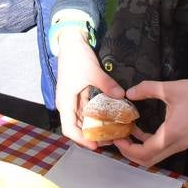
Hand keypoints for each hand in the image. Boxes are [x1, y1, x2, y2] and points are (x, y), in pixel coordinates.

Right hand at [55, 30, 125, 147]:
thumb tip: (122, 96)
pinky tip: (108, 118)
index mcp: (65, 101)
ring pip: (82, 120)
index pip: (69, 128)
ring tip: (112, 132)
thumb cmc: (77, 57)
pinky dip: (95, 116)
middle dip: (91, 136)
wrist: (71, 42)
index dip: (82, 139)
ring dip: (94, 127)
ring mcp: (72, 99)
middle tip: (110, 140)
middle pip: (76, 127)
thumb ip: (106, 84)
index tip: (96, 145)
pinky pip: (86, 111)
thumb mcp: (92, 71)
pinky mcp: (78, 94)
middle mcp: (67, 103)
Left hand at [113, 78, 187, 167]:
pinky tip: (140, 129)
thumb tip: (129, 92)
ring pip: (155, 156)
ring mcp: (181, 144)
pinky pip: (162, 149)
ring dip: (139, 149)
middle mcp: (176, 144)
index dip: (127, 149)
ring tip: (127, 133)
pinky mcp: (183, 140)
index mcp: (171, 134)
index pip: (144, 152)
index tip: (116, 138)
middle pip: (148, 160)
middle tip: (118, 138)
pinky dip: (149, 144)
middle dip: (130, 153)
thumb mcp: (169, 88)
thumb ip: (147, 89)